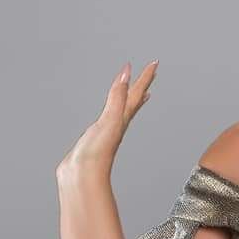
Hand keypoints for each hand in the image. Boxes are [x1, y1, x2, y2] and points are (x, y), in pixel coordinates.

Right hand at [56, 60, 158, 183]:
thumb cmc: (97, 151)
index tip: (155, 63)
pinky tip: (114, 113)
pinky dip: (115, 111)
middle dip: (142, 84)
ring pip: (124, 109)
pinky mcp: (98, 136)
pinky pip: (111, 118)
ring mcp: (109, 129)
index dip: (145, 77)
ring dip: (132, 98)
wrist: (83, 175)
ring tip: (138, 91)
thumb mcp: (110, 119)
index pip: (137, 92)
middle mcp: (119, 122)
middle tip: (151, 73)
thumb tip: (127, 75)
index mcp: (123, 117)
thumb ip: (118, 97)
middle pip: (134, 99)